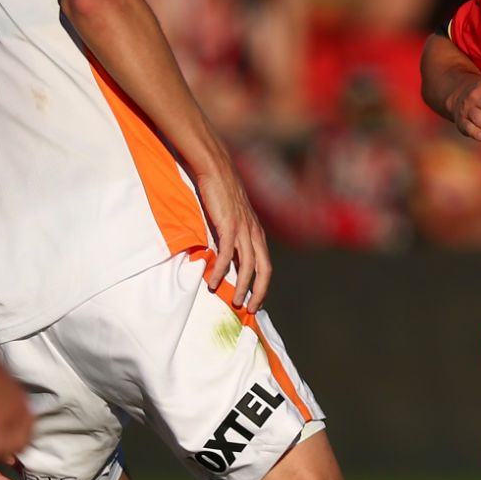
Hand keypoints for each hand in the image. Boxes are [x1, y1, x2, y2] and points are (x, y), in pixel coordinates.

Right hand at [195, 154, 271, 311]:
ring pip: (248, 265)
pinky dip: (221, 270)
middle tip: (250, 310)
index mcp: (257, 234)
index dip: (263, 286)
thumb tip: (225, 258)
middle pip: (264, 270)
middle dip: (259, 292)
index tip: (256, 302)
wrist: (216, 169)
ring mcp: (243, 229)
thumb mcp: (232, 220)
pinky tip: (215, 282)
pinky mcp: (229, 224)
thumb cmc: (221, 194)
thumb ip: (233, 238)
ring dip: (242, 286)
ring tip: (234, 302)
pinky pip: (227, 253)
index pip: (266, 266)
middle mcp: (254, 233)